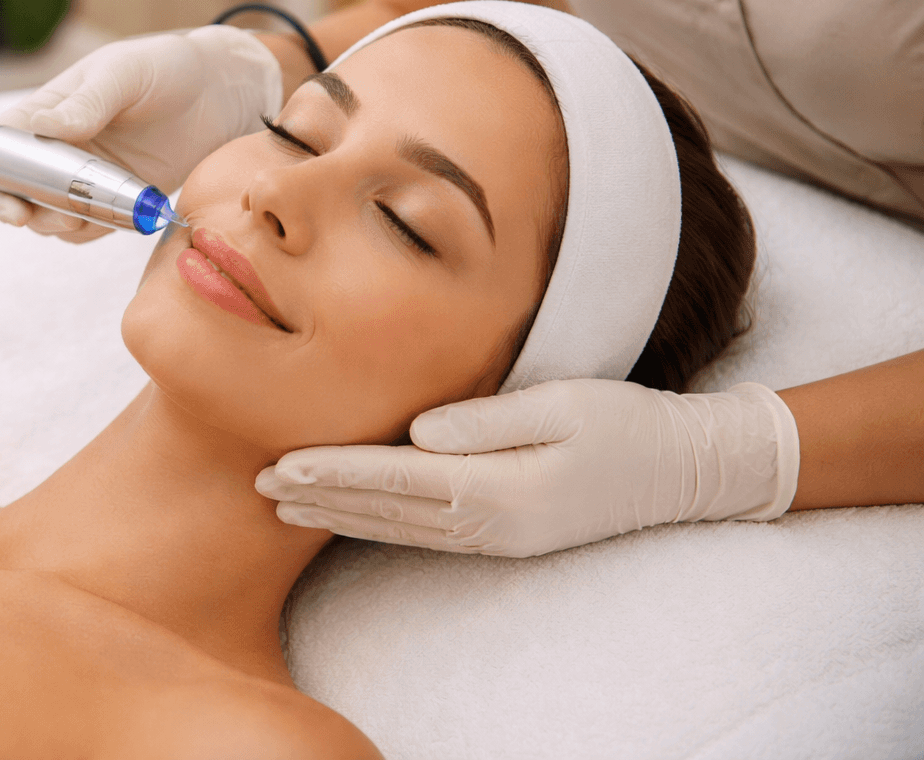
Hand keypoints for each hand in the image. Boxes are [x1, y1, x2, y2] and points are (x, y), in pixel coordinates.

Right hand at [0, 26, 282, 241]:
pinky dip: (91, 231)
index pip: (1, 144)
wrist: (222, 91)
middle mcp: (60, 146)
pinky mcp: (117, 197)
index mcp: (48, 109)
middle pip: (17, 189)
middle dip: (24, 211)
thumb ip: (86, 102)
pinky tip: (114, 221)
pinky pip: (90, 225)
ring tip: (83, 217)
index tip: (7, 201)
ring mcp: (87, 175)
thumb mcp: (125, 73)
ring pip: (50, 213)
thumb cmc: (167, 67)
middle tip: (53, 217)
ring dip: (58, 224)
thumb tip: (40, 125)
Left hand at [255, 380, 800, 556]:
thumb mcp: (564, 405)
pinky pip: (424, 532)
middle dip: (319, 495)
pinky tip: (348, 515)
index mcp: (501, 488)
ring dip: (338, 514)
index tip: (281, 462)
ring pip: (398, 526)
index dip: (335, 470)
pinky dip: (376, 524)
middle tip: (254, 482)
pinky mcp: (505, 533)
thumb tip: (420, 430)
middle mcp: (491, 522)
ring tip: (281, 502)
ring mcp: (497, 535)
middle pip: (386, 508)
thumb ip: (489, 420)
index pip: (396, 478)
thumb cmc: (627, 424)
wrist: (687, 471)